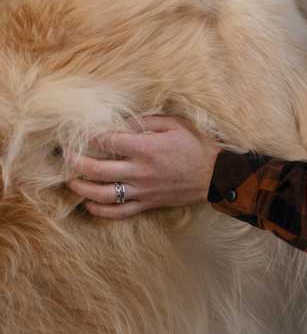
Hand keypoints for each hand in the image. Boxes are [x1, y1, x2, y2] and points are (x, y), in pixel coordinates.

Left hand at [66, 115, 220, 219]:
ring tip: (71, 181)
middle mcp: (140, 171)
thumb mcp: (175, 124)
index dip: (89, 136)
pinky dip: (101, 211)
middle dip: (76, 162)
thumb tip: (123, 121)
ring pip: (104, 194)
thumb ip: (147, 121)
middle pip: (98, 170)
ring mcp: (142, 191)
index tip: (78, 132)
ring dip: (83, 188)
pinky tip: (90, 204)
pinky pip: (119, 212)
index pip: (108, 142)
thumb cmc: (196, 145)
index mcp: (146, 148)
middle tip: (65, 156)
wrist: (214, 174)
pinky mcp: (147, 204)